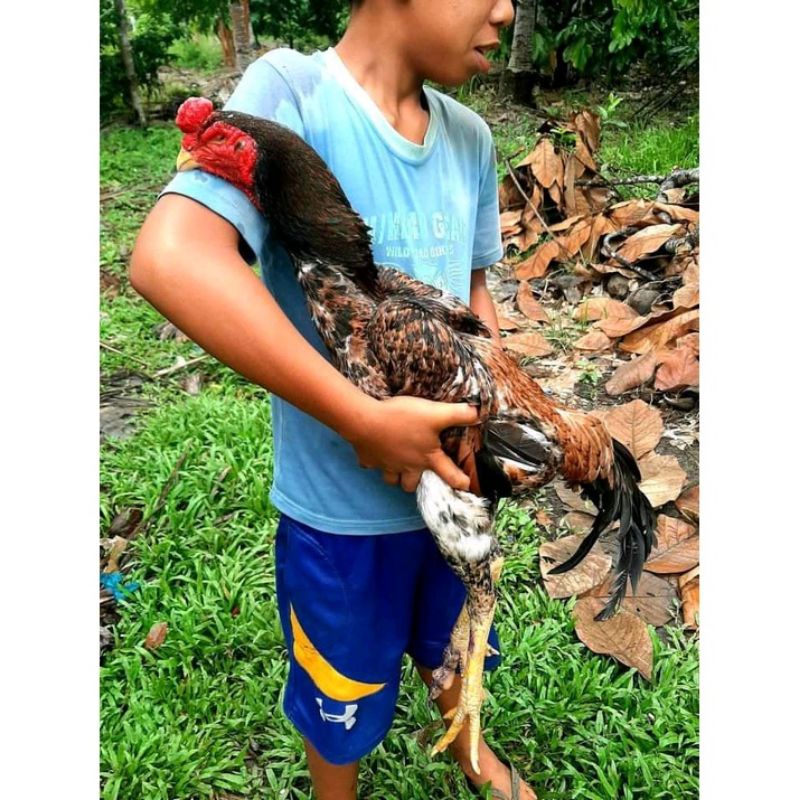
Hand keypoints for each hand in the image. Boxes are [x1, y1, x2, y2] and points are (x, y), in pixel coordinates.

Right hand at [342, 396, 478, 492]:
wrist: (365, 421)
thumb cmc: (402, 419)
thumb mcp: (435, 413)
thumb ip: (458, 414)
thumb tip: (480, 414)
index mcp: (427, 458)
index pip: (450, 475)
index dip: (461, 482)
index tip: (467, 486)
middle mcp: (407, 467)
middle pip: (411, 485)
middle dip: (416, 482)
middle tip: (418, 473)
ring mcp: (386, 465)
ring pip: (391, 480)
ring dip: (395, 475)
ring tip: (397, 464)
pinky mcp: (369, 459)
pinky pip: (371, 465)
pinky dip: (374, 461)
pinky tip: (374, 451)